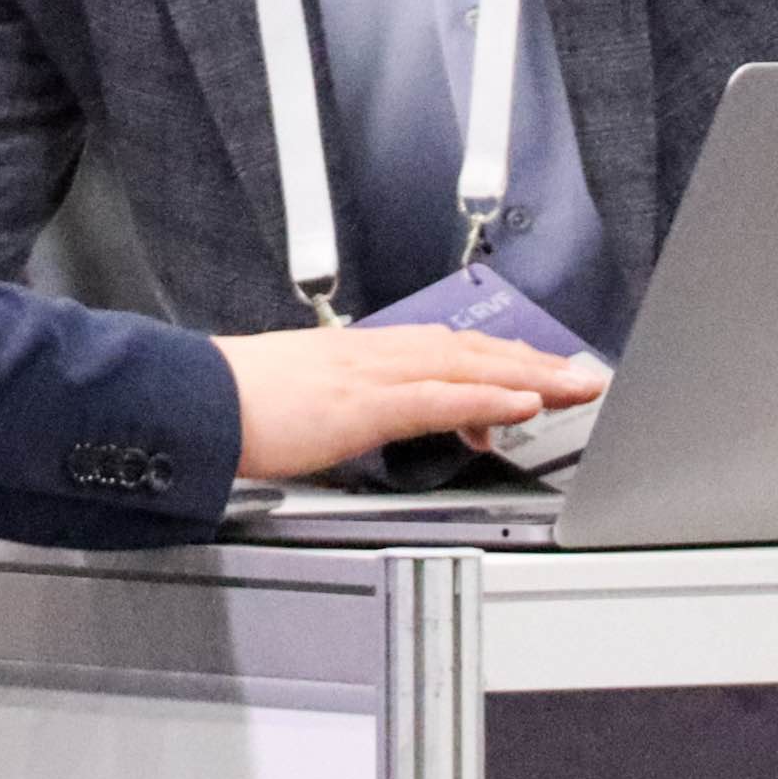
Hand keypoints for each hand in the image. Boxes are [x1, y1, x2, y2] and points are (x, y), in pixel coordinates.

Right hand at [216, 327, 608, 482]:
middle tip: (584, 375)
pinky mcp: (361, 402)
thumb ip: (345, 413)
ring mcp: (371, 375)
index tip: (541, 369)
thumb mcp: (304, 405)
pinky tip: (521, 402)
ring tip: (574, 384)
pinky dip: (484, 398)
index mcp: (363, 356)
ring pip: (467, 366)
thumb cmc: (234, 406)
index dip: (502, 359)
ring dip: (528, 375)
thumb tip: (367, 427)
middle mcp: (376, 355)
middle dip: (533, 363)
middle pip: (472, 351)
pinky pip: (436, 398)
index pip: (449, 351)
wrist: (193, 402)